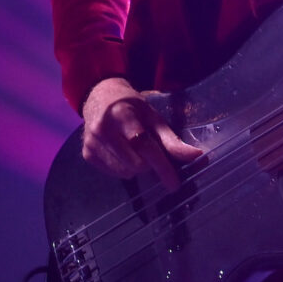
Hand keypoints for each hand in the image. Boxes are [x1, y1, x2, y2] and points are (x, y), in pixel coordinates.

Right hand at [80, 77, 204, 190]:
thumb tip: (196, 156)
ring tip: (134, 149)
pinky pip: (114, 174)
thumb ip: (172, 139)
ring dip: (136, 167)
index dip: (162, 167)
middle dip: (149, 163)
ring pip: (125, 172)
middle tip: (149, 150)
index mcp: (122, 115)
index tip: (174, 184)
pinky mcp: (87, 154)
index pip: (145, 146)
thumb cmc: (131, 106)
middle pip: (136, 164)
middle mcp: (103, 129)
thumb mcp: (152, 116)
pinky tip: (121, 152)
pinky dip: (123, 168)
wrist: (99, 97)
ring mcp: (92, 143)